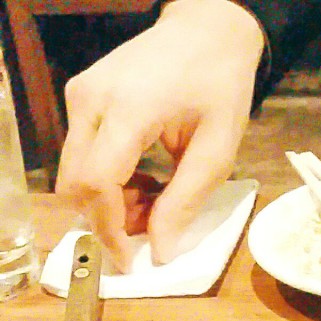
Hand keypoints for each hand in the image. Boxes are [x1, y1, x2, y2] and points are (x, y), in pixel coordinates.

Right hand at [55, 0, 264, 271]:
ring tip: (155, 199)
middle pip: (77, 183)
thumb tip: (160, 252)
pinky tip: (144, 179)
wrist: (206, 32)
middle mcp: (91, 100)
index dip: (108, 230)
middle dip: (108, 219)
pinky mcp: (81, 98)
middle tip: (151, 228)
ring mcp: (80, 96)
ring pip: (75, 173)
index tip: (130, 262)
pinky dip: (109, 181)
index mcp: (128, 110)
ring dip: (110, 202)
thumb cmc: (219, 88)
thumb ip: (184, 202)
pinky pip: (82, 155)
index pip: (97, 183)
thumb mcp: (216, 153)